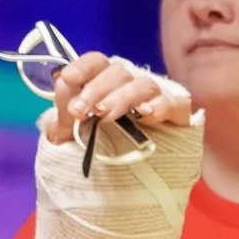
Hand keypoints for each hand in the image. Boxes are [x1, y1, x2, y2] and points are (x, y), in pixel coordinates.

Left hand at [45, 52, 200, 152]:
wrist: (127, 176)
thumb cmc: (97, 145)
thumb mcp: (72, 131)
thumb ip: (65, 108)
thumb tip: (61, 81)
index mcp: (104, 80)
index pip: (96, 62)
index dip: (83, 67)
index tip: (69, 78)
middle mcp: (130, 82)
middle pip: (118, 71)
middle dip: (97, 89)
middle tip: (80, 111)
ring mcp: (155, 95)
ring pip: (144, 84)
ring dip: (122, 98)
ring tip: (105, 116)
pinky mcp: (177, 113)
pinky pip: (175, 102)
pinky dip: (160, 106)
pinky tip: (146, 115)